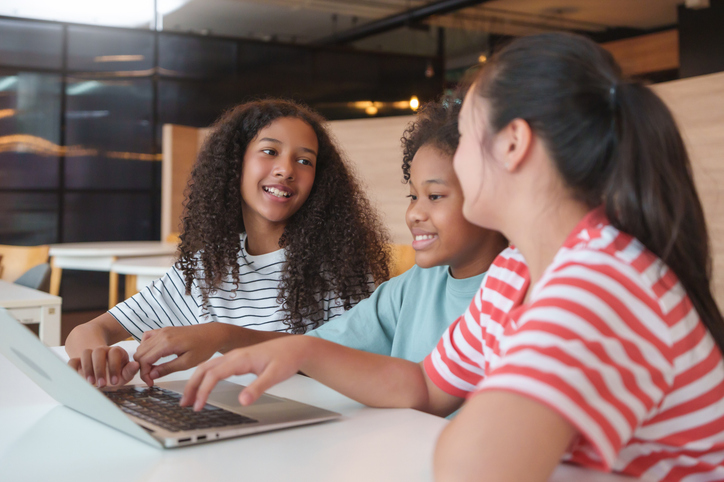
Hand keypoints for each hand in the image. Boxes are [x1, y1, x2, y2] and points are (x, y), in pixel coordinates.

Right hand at [68, 345, 138, 387]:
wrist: (102, 368)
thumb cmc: (115, 372)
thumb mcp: (124, 372)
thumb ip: (130, 370)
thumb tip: (136, 365)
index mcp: (114, 351)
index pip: (114, 352)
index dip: (114, 366)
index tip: (115, 382)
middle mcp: (101, 350)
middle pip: (98, 351)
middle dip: (100, 368)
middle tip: (102, 384)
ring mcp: (89, 354)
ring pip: (85, 353)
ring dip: (87, 368)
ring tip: (91, 383)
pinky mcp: (77, 361)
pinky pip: (72, 361)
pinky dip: (72, 369)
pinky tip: (76, 380)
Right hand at [134, 324, 224, 386]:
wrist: (214, 334)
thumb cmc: (204, 347)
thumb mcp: (187, 362)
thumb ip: (167, 368)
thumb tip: (151, 375)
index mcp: (167, 342)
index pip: (144, 359)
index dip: (144, 373)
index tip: (150, 383)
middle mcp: (162, 334)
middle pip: (140, 352)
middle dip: (142, 368)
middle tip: (152, 378)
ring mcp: (163, 330)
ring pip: (142, 346)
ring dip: (144, 359)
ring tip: (154, 369)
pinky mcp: (165, 330)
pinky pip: (148, 337)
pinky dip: (146, 348)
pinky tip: (154, 355)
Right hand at [180, 337, 310, 410]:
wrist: (296, 347)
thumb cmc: (287, 358)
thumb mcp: (275, 375)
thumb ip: (258, 388)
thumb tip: (243, 401)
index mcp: (241, 358)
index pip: (213, 374)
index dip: (203, 390)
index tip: (198, 406)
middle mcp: (234, 355)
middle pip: (204, 368)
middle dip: (192, 385)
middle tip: (184, 403)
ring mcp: (235, 356)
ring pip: (208, 366)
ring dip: (196, 381)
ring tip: (189, 397)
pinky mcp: (238, 359)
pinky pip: (215, 366)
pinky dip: (205, 376)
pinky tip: (204, 385)